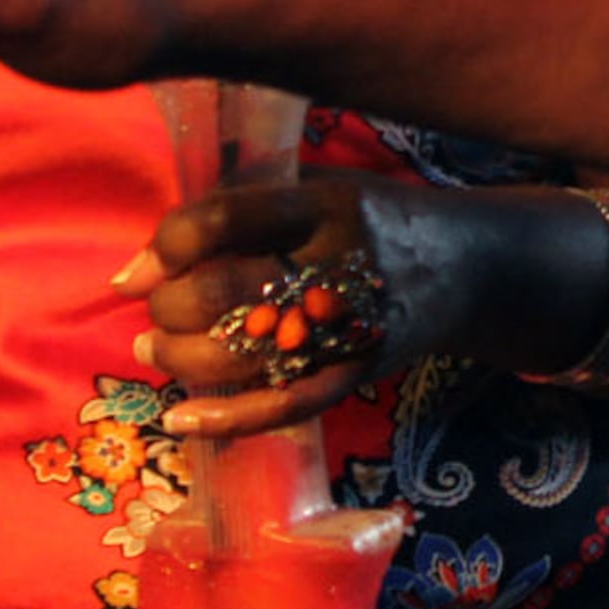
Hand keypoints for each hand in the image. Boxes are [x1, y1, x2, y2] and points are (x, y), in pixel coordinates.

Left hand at [126, 179, 436, 440]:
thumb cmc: (373, 220)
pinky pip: (284, 405)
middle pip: (224, 291)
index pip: (225, 219)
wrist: (468, 267)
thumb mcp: (318, 188)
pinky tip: (179, 420)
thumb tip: (139, 265)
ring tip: (155, 350)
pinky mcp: (356, 371)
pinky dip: (226, 419)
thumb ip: (240, 206)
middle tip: (156, 309)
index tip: (139, 268)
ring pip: (241, 355)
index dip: (167, 245)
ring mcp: (348, 324)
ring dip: (178, 358)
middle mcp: (338, 262)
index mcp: (324, 205)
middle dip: (168, 307)